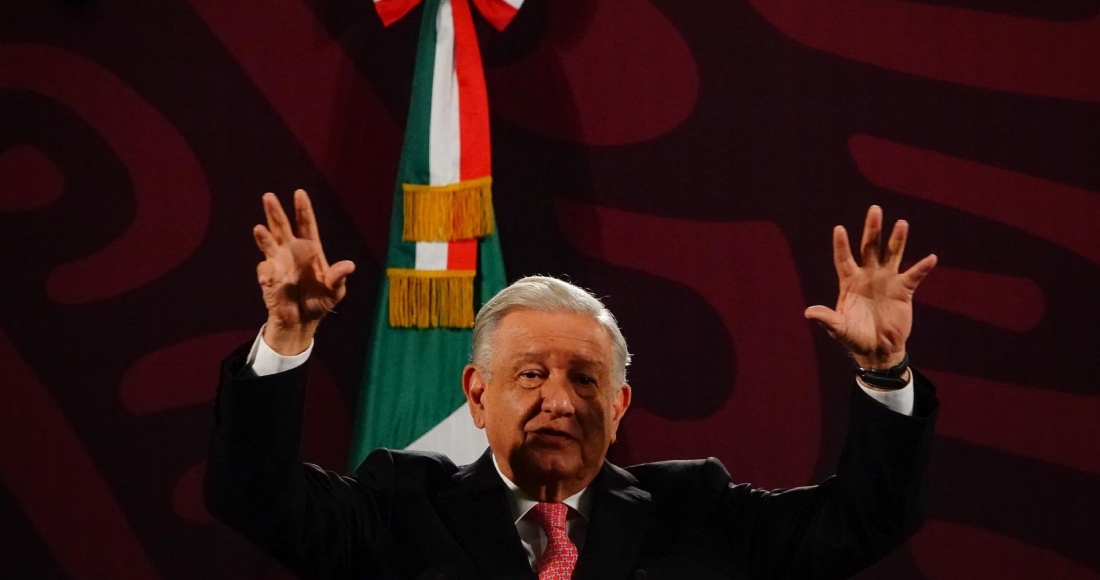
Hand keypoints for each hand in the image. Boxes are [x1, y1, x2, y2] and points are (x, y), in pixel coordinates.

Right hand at [254, 190, 354, 354]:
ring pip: (269, 243)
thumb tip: (349, 266)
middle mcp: (292, 251)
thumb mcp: (335, 291)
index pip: (306, 224)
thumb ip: (339, 278)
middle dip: (275, 212)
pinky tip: (269, 281)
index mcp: (311, 249)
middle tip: (268, 196)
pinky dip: (266, 275)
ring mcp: (278, 262)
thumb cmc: (320, 301)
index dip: (303, 209)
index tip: (299, 193)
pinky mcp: (269, 278)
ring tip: (258, 228)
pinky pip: (265, 272)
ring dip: (263, 236)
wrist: (302, 321)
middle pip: (282, 227)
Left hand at [804, 205, 936, 368]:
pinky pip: (914, 275)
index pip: (844, 259)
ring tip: (901, 223)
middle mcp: (868, 276)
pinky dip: (922, 267)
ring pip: (892, 254)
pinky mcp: (903, 290)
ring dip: (897, 239)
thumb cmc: (854, 338)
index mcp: (849, 282)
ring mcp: (887, 281)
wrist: (878, 350)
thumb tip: (808, 312)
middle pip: (869, 248)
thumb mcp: (839, 329)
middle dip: (872, 229)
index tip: (839, 229)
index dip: (841, 245)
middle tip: (875, 210)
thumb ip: (827, 318)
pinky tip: (931, 258)